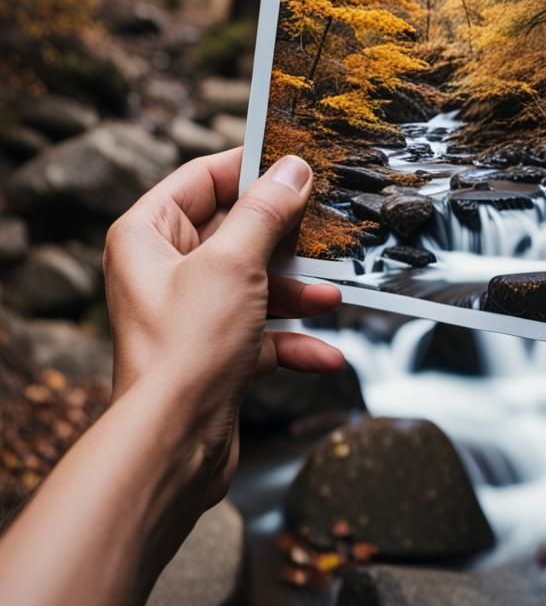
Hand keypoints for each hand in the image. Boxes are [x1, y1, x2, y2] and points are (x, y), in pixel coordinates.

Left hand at [102, 147, 343, 507]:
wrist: (174, 447)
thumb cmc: (185, 350)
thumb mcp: (235, 263)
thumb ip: (266, 211)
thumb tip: (293, 169)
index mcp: (148, 236)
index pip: (202, 178)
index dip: (249, 167)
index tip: (296, 163)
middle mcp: (164, 270)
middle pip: (236, 230)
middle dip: (285, 235)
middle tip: (325, 224)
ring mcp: (190, 312)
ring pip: (255, 281)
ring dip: (297, 290)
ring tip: (332, 295)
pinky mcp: (213, 352)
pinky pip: (262, 332)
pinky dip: (294, 339)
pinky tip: (326, 353)